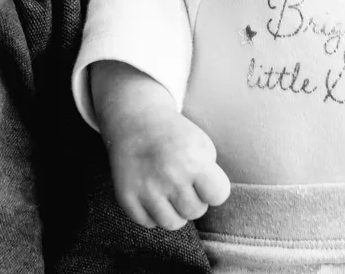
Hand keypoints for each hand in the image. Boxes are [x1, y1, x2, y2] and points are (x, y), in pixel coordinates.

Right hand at [91, 61, 230, 229]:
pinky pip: (148, 223)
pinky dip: (152, 212)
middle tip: (182, 183)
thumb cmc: (174, 135)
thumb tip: (210, 202)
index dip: (213, 189)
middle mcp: (169, 176)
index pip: (218, 196)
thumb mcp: (201, 143)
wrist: (134, 120)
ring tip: (168, 191)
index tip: (203, 179)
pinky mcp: (126, 197)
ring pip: (172, 223)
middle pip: (195, 211)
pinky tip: (150, 193)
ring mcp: (146, 189)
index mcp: (192, 160)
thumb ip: (211, 174)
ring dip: (174, 211)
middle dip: (192, 199)